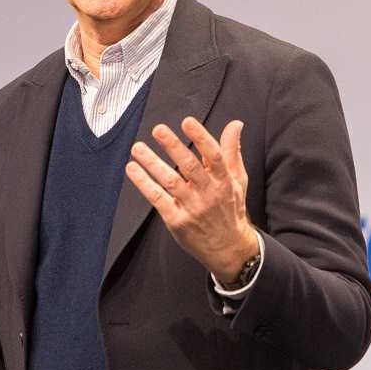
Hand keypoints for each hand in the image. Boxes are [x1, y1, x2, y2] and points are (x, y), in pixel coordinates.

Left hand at [125, 117, 259, 281]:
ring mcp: (192, 208)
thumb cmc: (230, 208)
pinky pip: (158, 199)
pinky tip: (132, 170)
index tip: (187, 122)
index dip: (201, 138)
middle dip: (173, 147)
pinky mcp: (177, 221)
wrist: (228, 248)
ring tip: (137, 148)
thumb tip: (235, 124)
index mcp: (224, 181)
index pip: (213, 156)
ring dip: (152, 163)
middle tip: (158, 129)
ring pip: (170, 182)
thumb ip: (232, 151)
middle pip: (190, 167)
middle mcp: (208, 193)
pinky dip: (144, 184)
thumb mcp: (237, 179)